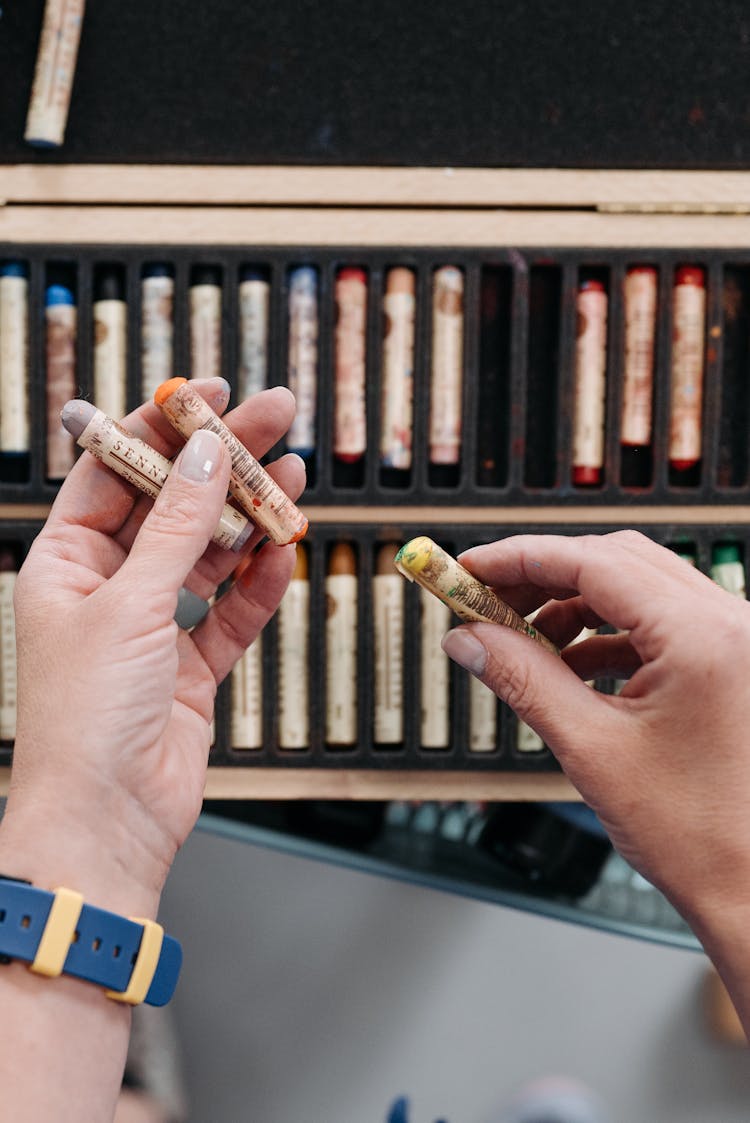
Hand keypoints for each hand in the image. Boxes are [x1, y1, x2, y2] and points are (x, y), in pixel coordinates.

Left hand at [0, 380, 304, 916]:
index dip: (163, 430)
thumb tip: (208, 458)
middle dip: (224, 464)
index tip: (208, 396)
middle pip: (174, 506)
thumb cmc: (86, 720)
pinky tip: (284, 553)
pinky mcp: (192, 665)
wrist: (107, 820)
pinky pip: (231, 609)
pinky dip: (258, 583)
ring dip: (251, 518)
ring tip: (294, 476)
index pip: (117, 474)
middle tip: (277, 419)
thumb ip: (179, 529)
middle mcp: (108, 588)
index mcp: (66, 563)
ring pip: (210, 554)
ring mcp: (152, 626)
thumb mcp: (130, 605)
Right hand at [441, 530, 749, 940]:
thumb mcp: (592, 749)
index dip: (522, 556)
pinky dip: (607, 634)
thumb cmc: (702, 836)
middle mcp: (729, 626)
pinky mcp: (729, 664)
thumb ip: (523, 680)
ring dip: (574, 606)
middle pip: (617, 562)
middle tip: (487, 599)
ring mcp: (735, 643)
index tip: (473, 566)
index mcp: (703, 637)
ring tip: (521, 638)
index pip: (594, 560)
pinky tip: (568, 664)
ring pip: (637, 590)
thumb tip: (471, 640)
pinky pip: (658, 625)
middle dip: (544, 576)